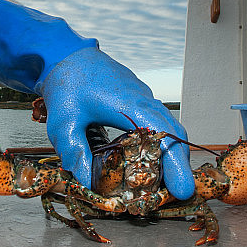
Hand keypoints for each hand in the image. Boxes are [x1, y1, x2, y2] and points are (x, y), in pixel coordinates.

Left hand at [39, 47, 195, 199]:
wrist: (65, 54)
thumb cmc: (66, 83)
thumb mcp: (63, 122)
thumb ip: (76, 153)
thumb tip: (88, 183)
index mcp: (130, 105)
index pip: (163, 137)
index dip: (175, 165)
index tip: (183, 189)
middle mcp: (144, 100)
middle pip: (174, 134)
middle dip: (180, 165)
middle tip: (178, 193)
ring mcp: (143, 98)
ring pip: (169, 127)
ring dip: (171, 153)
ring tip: (167, 181)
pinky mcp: (138, 99)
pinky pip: (158, 121)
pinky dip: (162, 141)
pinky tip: (151, 158)